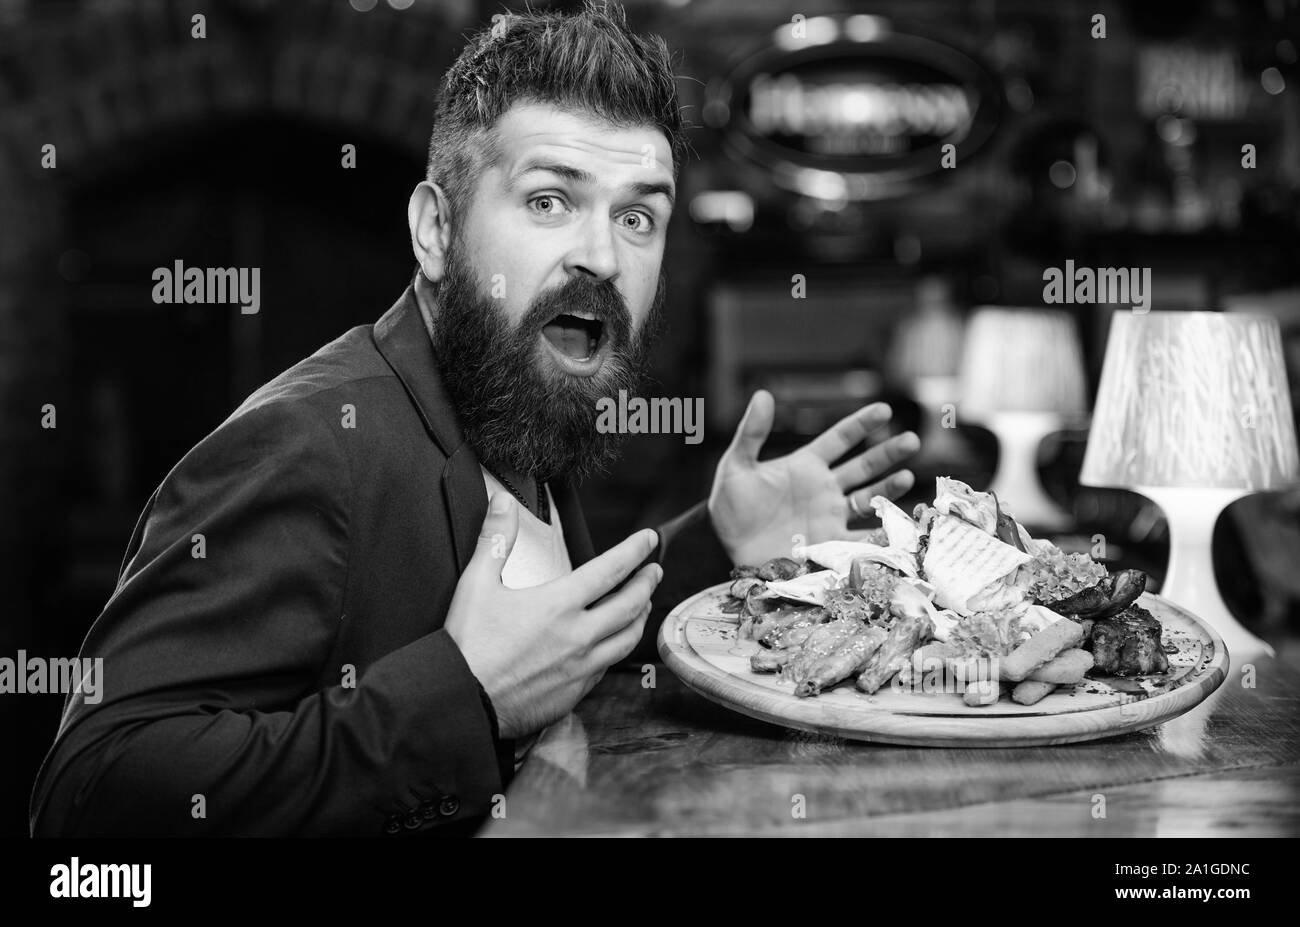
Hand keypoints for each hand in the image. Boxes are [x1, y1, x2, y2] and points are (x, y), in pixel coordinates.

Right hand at [444, 492, 662, 738]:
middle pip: (629, 605)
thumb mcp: (476, 584)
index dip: (634, 551)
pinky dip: (616, 649)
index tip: (649, 540)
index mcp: (558, 605)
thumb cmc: (468, 646)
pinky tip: (613, 644)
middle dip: (647, 583)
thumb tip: (502, 504)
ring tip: (644, 605)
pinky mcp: (575, 692)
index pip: (610, 570)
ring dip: (640, 617)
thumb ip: (495, 540)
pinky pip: (607, 667)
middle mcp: (578, 636)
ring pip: (627, 639)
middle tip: (655, 570)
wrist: (462, 701)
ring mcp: (581, 667)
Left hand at [707, 390, 919, 566]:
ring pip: (869, 497)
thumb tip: (762, 394)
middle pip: (863, 466)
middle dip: (888, 453)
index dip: (861, 424)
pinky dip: (882, 532)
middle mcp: (824, 488)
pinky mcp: (831, 543)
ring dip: (889, 488)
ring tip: (908, 477)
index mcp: (805, 466)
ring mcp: (830, 516)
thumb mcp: (736, 467)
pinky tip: (898, 524)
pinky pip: (863, 537)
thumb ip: (751, 433)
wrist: (729, 551)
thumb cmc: (731, 508)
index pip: (839, 439)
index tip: (885, 410)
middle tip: (912, 440)